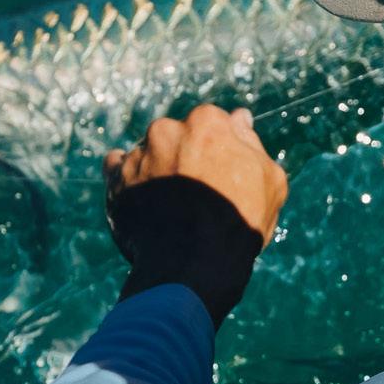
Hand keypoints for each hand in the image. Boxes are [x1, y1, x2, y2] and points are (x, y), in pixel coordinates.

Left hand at [102, 104, 289, 327]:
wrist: (194, 264)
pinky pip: (116, 168)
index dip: (215, 152)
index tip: (219, 174)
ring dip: (156, 169)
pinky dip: (125, 178)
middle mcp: (167, 130)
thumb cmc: (238, 222)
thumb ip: (249, 143)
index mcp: (206, 122)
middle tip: (194, 194)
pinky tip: (140, 196)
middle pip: (176, 137)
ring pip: (148, 153)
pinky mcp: (115, 180)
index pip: (210, 126)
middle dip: (183, 158)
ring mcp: (138, 155)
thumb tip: (239, 118)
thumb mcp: (268, 180)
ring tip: (169, 206)